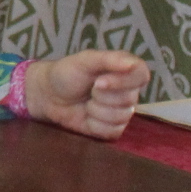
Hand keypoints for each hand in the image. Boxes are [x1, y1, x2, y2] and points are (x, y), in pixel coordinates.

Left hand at [22, 50, 149, 139]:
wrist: (48, 95)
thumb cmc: (68, 73)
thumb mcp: (86, 60)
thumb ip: (109, 59)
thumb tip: (133, 64)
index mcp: (126, 71)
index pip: (142, 75)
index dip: (123, 82)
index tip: (99, 82)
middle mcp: (128, 92)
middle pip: (129, 100)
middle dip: (101, 96)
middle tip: (88, 90)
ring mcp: (122, 112)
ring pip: (120, 117)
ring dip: (96, 110)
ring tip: (86, 102)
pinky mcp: (112, 129)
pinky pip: (113, 131)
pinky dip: (94, 124)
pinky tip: (86, 116)